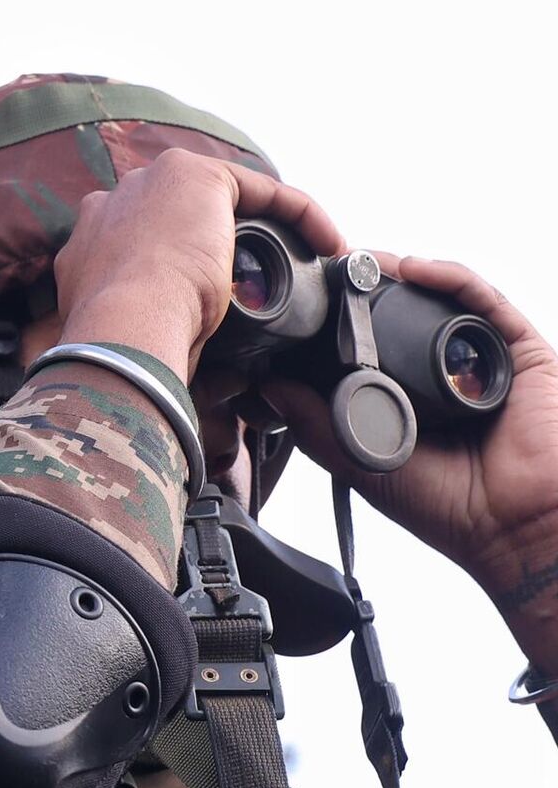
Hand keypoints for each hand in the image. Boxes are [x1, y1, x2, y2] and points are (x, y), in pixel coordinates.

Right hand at [55, 150, 346, 381]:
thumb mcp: (129, 340)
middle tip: (258, 280)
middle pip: (180, 213)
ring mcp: (151, 183)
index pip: (139, 239)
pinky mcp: (197, 176)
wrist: (121, 328)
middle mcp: (113, 203)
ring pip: (224, 201)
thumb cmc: (122, 350)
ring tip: (302, 263)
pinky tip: (328, 246)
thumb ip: (150, 334)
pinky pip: (263, 191)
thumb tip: (202, 379)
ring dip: (268, 228)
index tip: (208, 293)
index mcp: (87, 244)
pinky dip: (303, 215)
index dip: (175, 261)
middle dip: (217, 239)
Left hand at [260, 255, 557, 671]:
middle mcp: (441, 374)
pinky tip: (414, 268)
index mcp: (405, 398)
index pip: (367, 348)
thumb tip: (268, 388)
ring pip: (441, 300)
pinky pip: (485, 301)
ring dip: (401, 274)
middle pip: (403, 316)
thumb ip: (316, 425)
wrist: (512, 526)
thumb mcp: (362, 462)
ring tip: (360, 261)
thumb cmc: (446, 506)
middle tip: (326, 271)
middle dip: (366, 290)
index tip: (301, 304)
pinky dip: (449, 278)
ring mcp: (481, 359)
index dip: (337, 323)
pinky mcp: (519, 350)